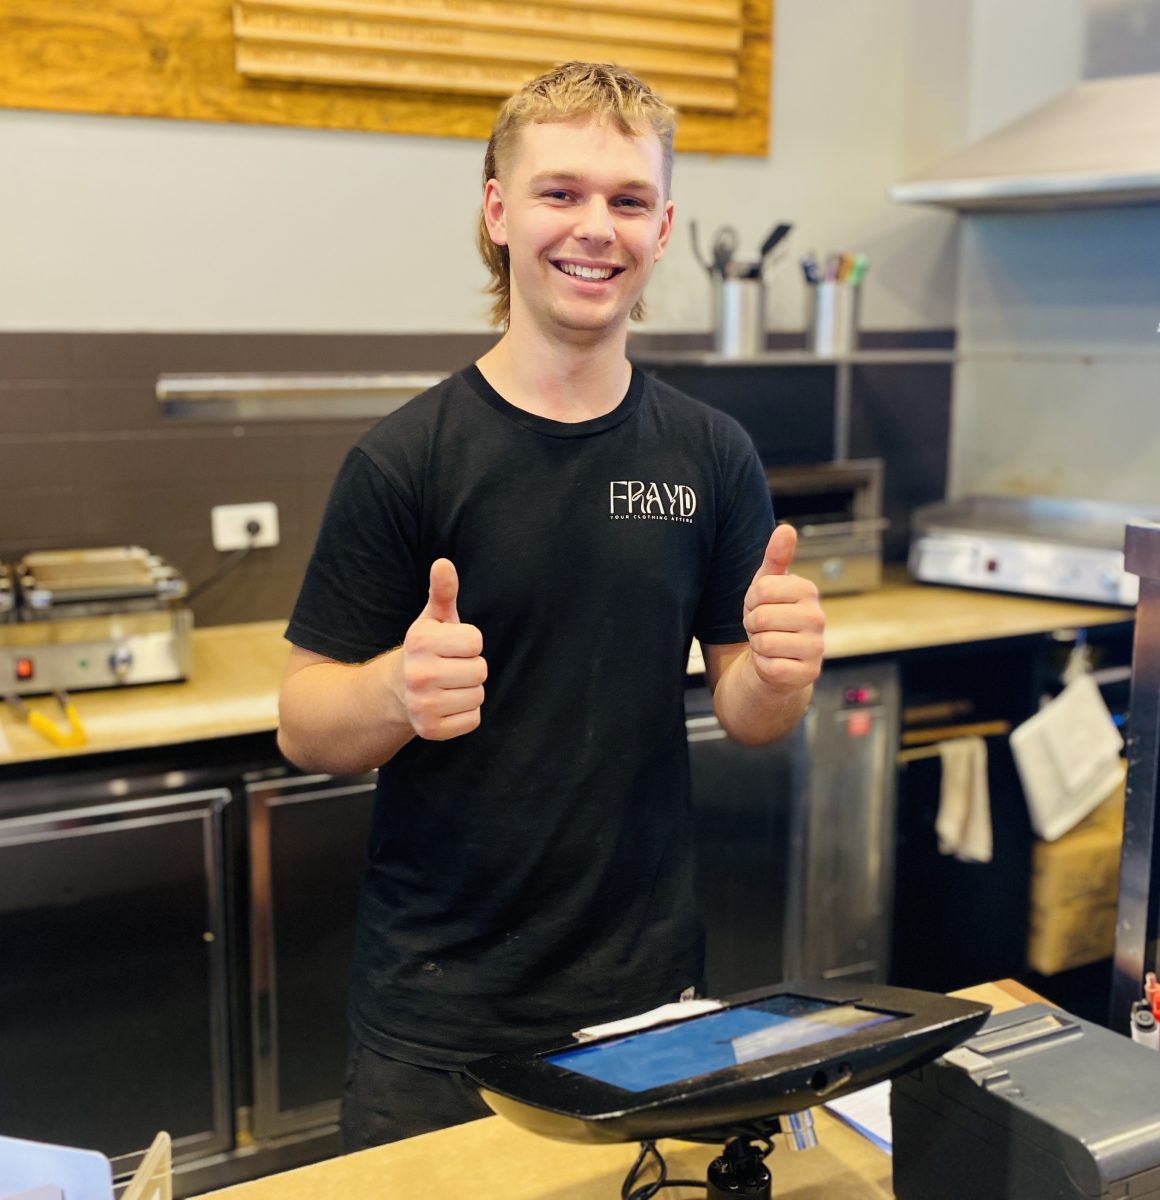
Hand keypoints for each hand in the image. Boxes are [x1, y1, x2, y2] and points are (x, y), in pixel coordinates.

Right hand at [399, 559, 486, 739]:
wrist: (393, 692)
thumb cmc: (424, 650)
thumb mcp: (431, 619)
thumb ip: (442, 591)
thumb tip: (443, 562)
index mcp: (419, 642)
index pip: (476, 641)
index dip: (468, 643)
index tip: (450, 646)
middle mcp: (418, 674)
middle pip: (480, 670)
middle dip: (470, 667)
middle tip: (449, 668)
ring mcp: (422, 705)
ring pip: (478, 695)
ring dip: (469, 690)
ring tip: (448, 685)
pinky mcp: (431, 730)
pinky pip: (473, 719)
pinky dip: (465, 714)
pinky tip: (447, 704)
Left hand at [742, 525, 824, 692]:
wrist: (775, 660)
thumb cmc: (770, 617)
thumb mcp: (767, 585)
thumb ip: (776, 557)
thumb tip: (786, 528)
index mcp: (808, 591)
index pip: (761, 589)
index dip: (751, 601)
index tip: (760, 606)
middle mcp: (818, 618)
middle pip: (761, 617)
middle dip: (752, 625)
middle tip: (762, 629)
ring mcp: (817, 648)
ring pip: (764, 643)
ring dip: (757, 646)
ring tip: (768, 644)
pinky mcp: (808, 674)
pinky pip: (769, 666)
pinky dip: (763, 666)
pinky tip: (774, 663)